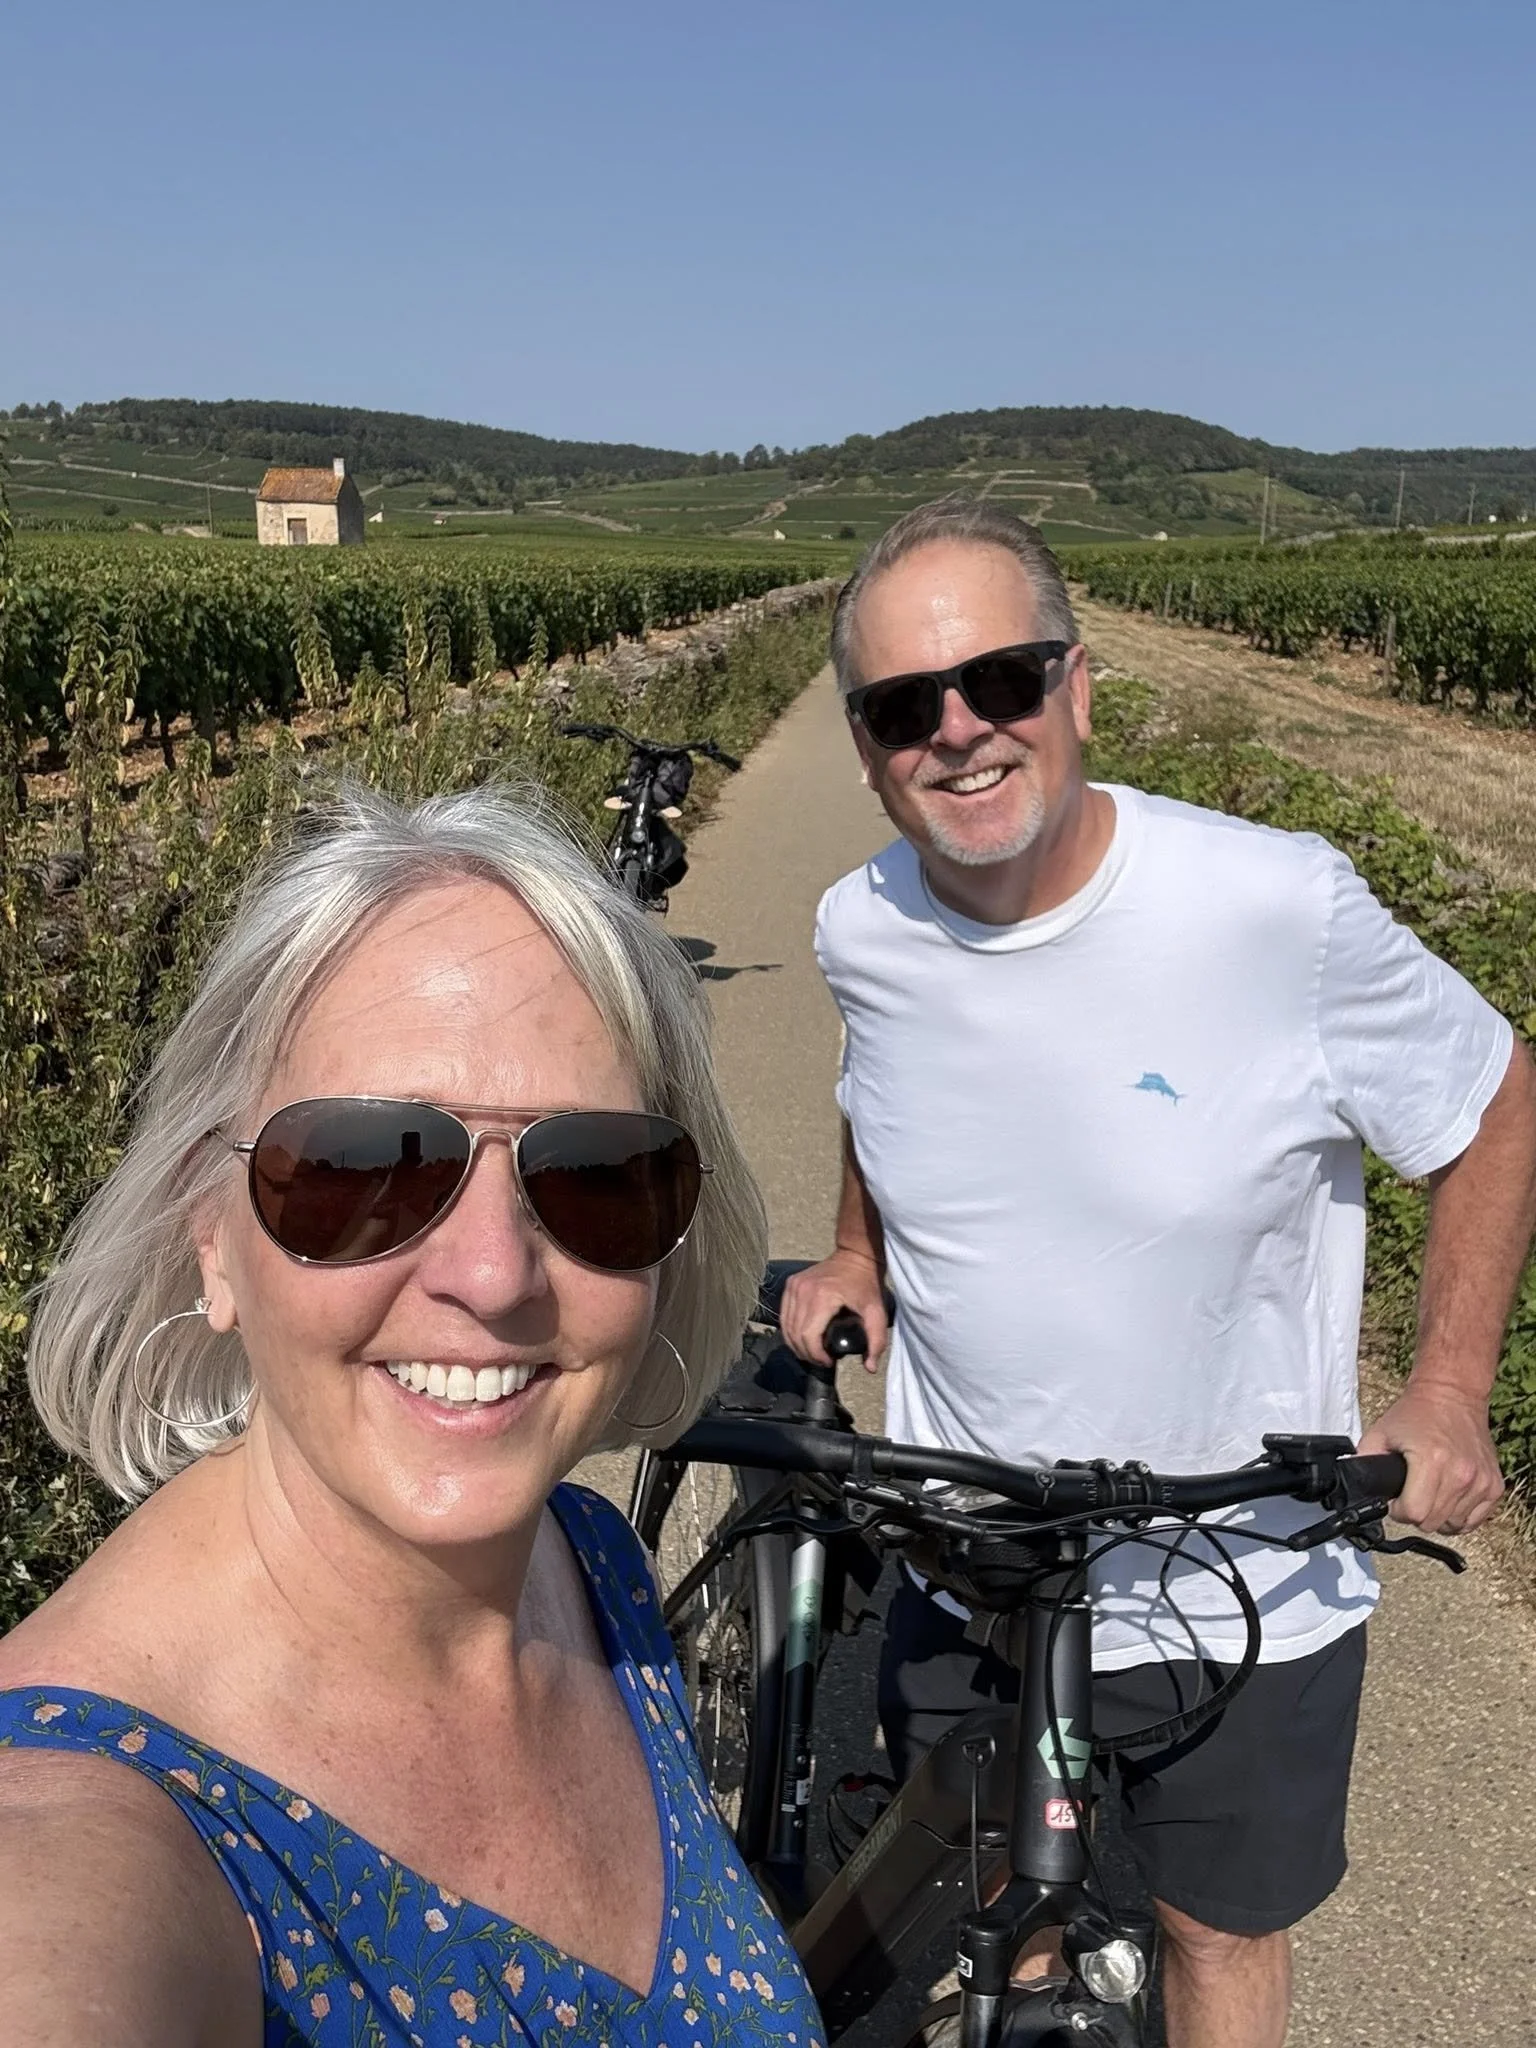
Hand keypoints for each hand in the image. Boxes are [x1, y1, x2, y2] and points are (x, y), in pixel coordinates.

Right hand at [780, 1252, 888, 1372]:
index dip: (816, 1355)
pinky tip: (803, 1338)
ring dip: (797, 1344)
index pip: (808, 1336)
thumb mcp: (877, 1312)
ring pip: (786, 1326)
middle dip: (807, 1353)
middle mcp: (803, 1291)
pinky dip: (791, 1330)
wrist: (856, 1255)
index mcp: (822, 1298)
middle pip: (795, 1334)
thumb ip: (876, 1341)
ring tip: (813, 1352)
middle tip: (822, 1360)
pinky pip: (784, 1315)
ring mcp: (794, 1286)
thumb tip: (870, 1367)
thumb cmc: (866, 1283)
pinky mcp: (791, 1284)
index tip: (829, 1361)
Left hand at [1357, 1381, 1504, 1533]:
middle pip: (1432, 1523)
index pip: (1413, 1513)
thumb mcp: (1379, 1433)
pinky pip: (1474, 1521)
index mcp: (1431, 1461)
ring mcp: (1480, 1481)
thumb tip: (1354, 1488)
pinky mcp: (1494, 1486)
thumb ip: (1363, 1463)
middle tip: (1411, 1493)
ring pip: (1453, 1525)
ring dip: (1438, 1515)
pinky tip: (1448, 1499)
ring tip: (1429, 1492)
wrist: (1452, 1394)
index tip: (1396, 1500)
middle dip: (1416, 1513)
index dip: (1398, 1510)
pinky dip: (1459, 1516)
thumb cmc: (1416, 1413)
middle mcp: (1460, 1474)